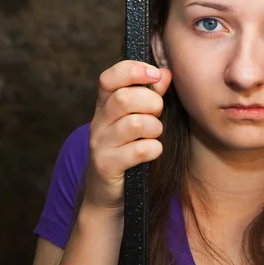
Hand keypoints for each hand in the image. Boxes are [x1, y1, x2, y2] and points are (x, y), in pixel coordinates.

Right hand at [85, 60, 171, 212]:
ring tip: (155, 134)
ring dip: (154, 127)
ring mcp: (100, 144)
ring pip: (134, 124)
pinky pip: (139, 151)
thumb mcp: (137, 118)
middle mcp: (98, 122)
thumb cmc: (128, 149)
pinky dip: (154, 149)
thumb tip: (165, 73)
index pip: (109, 78)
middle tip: (158, 113)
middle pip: (124, 99)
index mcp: (104, 105)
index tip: (155, 74)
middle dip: (151, 103)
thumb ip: (151, 94)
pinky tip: (153, 151)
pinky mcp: (107, 166)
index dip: (133, 70)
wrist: (108, 193)